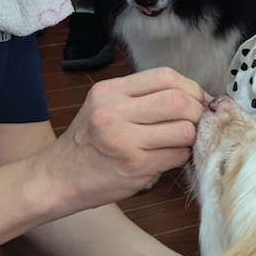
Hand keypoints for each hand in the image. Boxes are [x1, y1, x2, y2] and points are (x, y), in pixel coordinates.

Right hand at [40, 68, 208, 211]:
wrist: (57, 178)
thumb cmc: (88, 144)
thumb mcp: (104, 107)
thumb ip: (142, 98)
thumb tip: (196, 98)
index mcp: (109, 91)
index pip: (165, 76)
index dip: (191, 88)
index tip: (198, 101)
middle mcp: (114, 111)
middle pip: (179, 101)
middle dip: (198, 112)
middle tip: (198, 123)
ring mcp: (125, 140)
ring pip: (184, 130)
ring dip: (191, 137)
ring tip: (179, 142)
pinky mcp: (136, 165)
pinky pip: (178, 155)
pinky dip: (181, 156)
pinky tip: (167, 157)